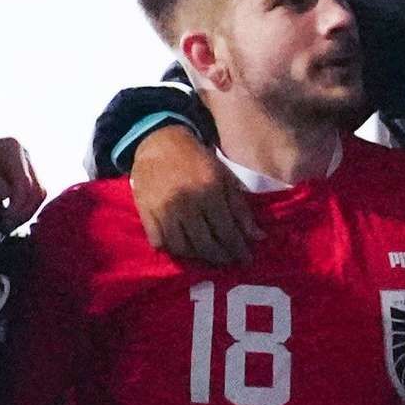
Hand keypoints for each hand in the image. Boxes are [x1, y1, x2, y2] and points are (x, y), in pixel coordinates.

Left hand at [0, 135, 44, 224]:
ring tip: (6, 225)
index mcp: (12, 149)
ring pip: (37, 196)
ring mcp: (26, 167)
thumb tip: (5, 195)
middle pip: (37, 190)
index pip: (25, 183)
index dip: (18, 205)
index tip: (4, 219)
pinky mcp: (24, 179)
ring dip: (25, 213)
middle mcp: (24, 156)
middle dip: (23, 212)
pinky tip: (7, 219)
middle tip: (5, 227)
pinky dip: (22, 211)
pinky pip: (32, 198)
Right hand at [125, 123, 256, 266]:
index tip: (246, 259)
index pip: (226, 231)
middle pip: (205, 244)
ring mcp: (163, 211)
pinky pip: (160, 242)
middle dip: (221, 257)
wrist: (158, 142)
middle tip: (228, 262)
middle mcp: (186, 205)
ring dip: (198, 257)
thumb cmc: (197, 160)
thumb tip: (258, 237)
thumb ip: (240, 209)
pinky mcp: (146, 214)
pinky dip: (172, 250)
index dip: (238, 249)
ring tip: (208, 258)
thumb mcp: (224, 178)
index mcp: (209, 193)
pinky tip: (183, 249)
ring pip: (182, 248)